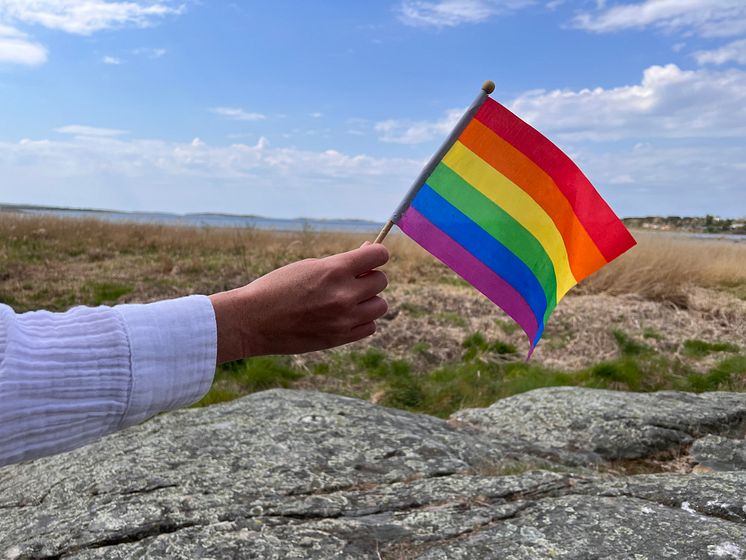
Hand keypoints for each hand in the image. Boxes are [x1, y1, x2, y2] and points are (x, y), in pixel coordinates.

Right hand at [209, 243, 388, 362]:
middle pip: (381, 281)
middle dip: (369, 278)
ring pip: (380, 306)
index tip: (367, 257)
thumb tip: (370, 252)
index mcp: (334, 270)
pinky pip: (370, 326)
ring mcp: (344, 319)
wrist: (252, 320)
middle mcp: (343, 295)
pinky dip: (362, 321)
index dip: (376, 254)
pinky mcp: (340, 338)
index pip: (379, 255)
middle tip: (350, 281)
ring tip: (348, 300)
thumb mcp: (308, 266)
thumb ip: (341, 263)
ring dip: (368, 300)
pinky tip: (344, 316)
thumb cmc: (277, 287)